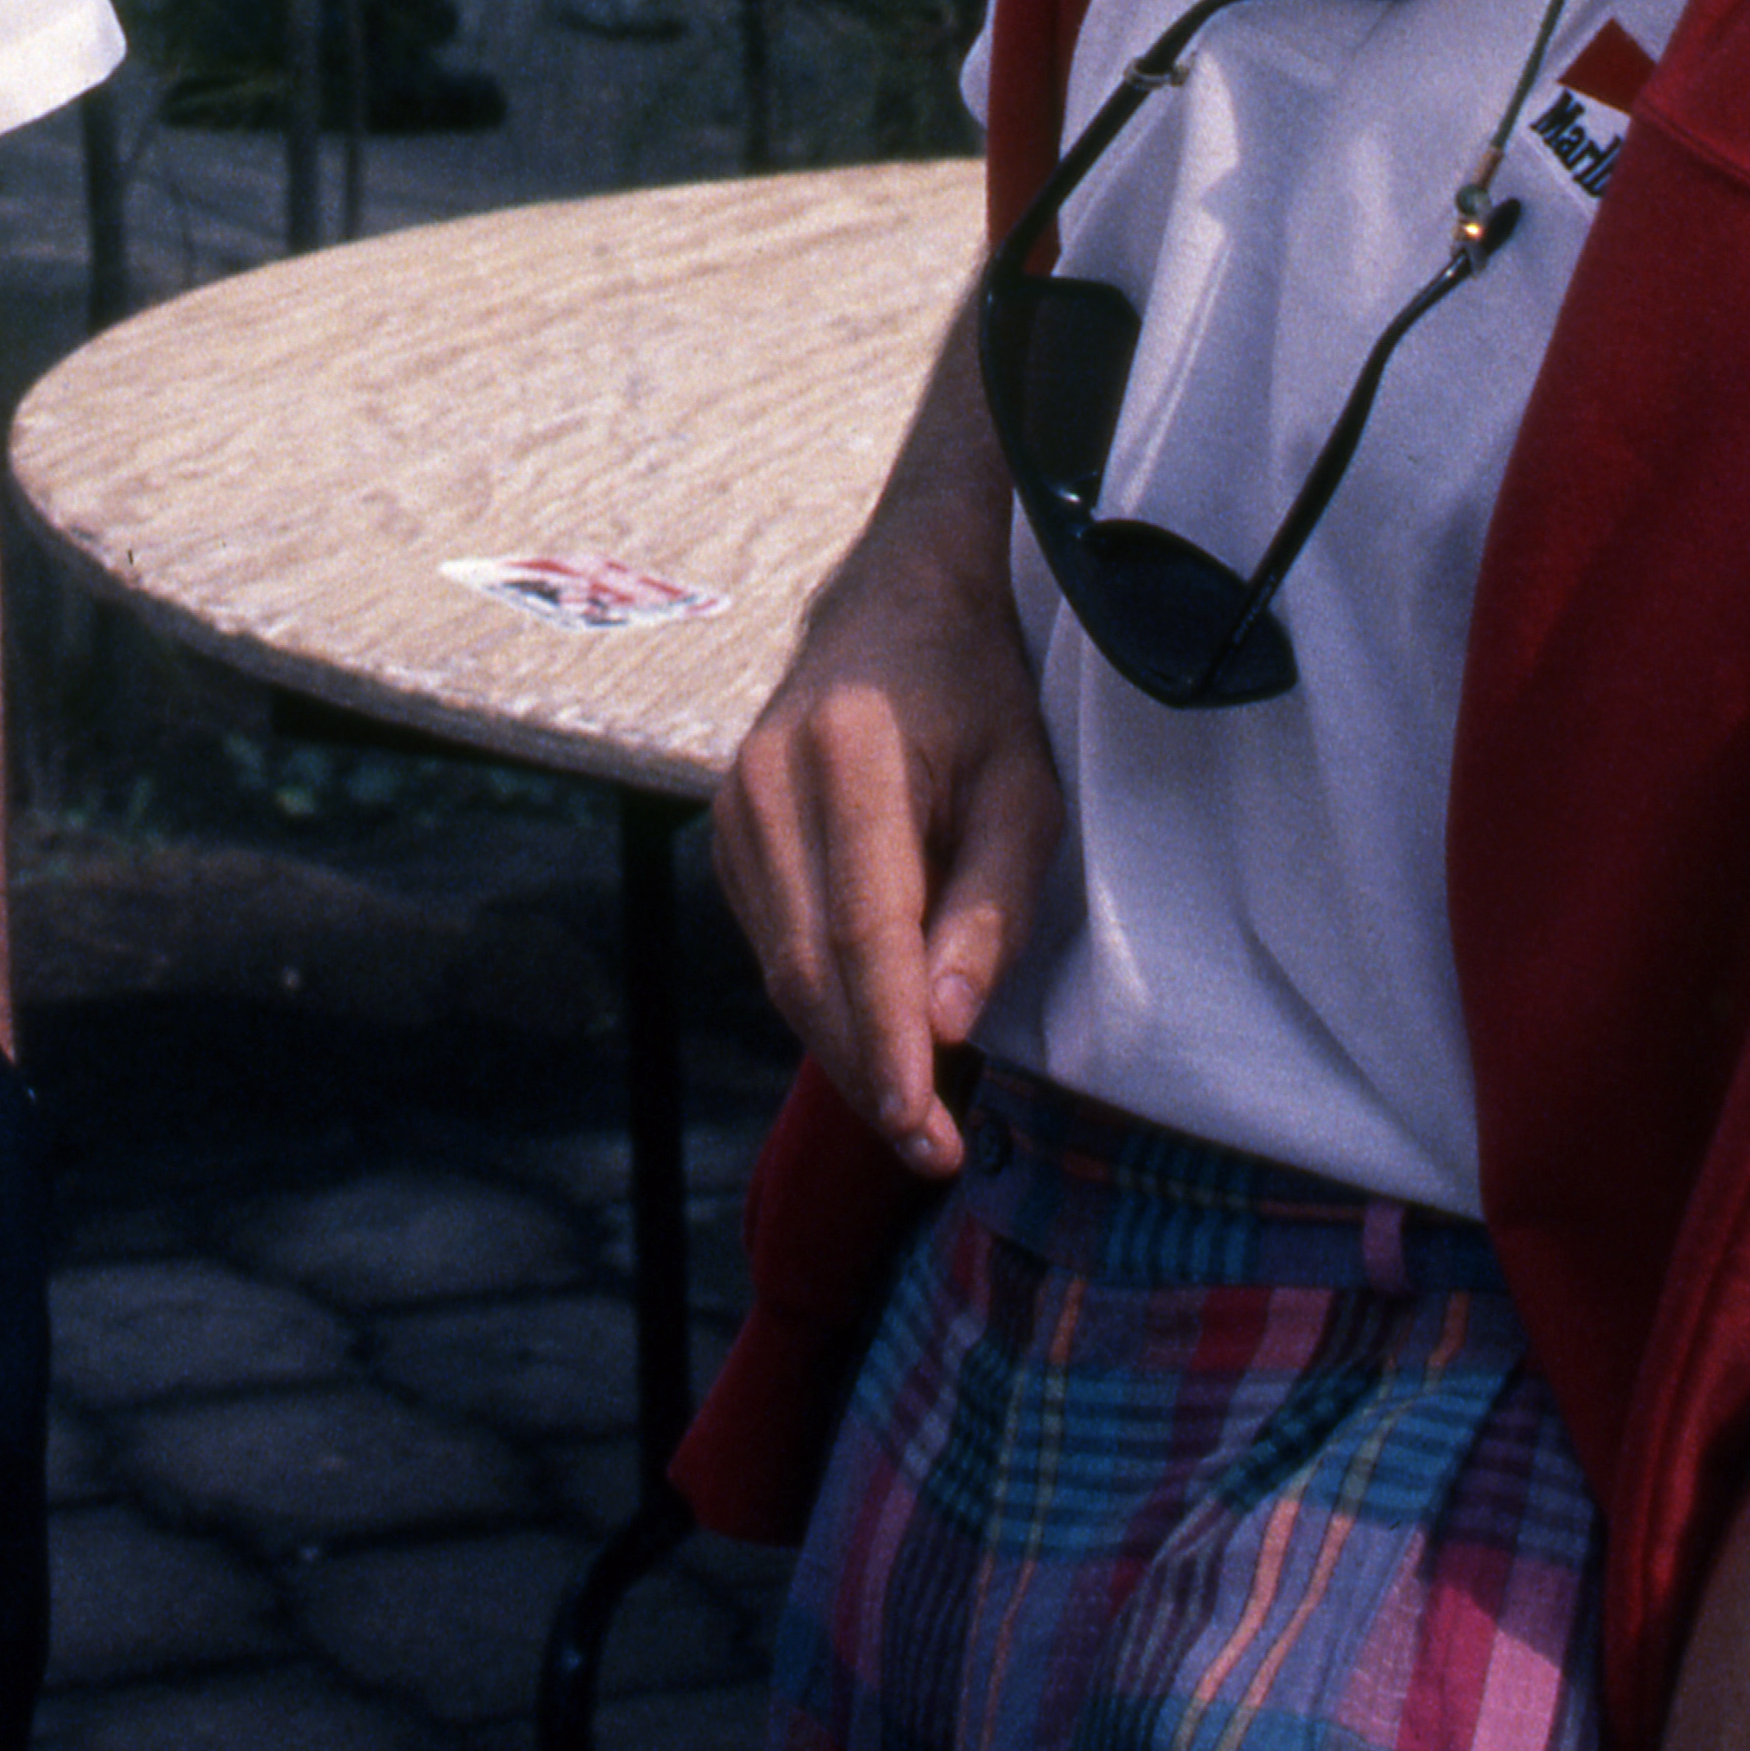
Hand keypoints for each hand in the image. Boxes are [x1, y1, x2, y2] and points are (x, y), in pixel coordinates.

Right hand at [709, 524, 1060, 1179]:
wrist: (894, 600)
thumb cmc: (978, 693)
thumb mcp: (1023, 787)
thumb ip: (990, 904)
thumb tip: (948, 1026)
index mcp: (846, 755)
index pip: (861, 931)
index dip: (891, 1041)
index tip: (924, 1126)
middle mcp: (765, 781)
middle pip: (807, 967)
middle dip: (869, 1071)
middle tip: (933, 1150)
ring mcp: (731, 806)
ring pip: (781, 969)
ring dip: (845, 1051)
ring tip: (917, 1120)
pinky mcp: (725, 832)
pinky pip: (772, 946)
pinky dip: (823, 1006)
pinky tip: (879, 1042)